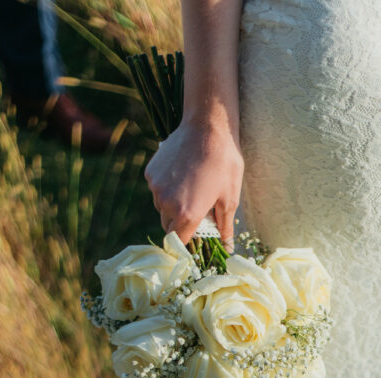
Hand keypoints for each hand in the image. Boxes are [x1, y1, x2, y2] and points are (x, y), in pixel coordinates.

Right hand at [144, 118, 243, 249]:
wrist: (208, 126)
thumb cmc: (224, 163)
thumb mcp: (230, 198)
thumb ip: (225, 227)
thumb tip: (227, 248)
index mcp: (186, 214)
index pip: (178, 242)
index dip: (186, 244)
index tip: (195, 239)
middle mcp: (166, 203)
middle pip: (168, 226)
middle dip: (181, 224)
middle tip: (197, 210)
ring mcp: (156, 187)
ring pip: (161, 207)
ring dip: (172, 205)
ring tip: (191, 188)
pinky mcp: (151, 172)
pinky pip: (157, 189)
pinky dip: (167, 188)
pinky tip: (182, 174)